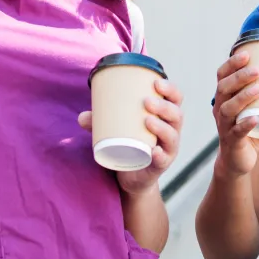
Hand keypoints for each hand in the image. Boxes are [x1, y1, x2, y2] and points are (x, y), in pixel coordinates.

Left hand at [78, 78, 183, 194]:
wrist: (133, 177)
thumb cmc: (129, 145)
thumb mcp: (116, 130)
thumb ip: (100, 123)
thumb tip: (81, 117)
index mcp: (165, 117)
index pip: (176, 99)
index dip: (171, 89)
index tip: (156, 82)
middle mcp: (171, 132)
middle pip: (176, 115)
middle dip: (164, 106)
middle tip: (146, 102)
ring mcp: (168, 150)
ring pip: (172, 136)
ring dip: (162, 127)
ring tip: (147, 121)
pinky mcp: (161, 166)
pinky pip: (164, 159)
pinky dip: (160, 155)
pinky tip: (154, 150)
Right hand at [210, 49, 258, 178]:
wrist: (237, 161)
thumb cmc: (250, 131)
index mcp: (225, 98)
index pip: (222, 76)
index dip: (231, 64)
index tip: (247, 54)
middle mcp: (220, 109)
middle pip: (223, 88)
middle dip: (239, 77)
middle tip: (257, 71)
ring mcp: (224, 126)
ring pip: (228, 108)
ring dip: (242, 97)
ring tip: (258, 89)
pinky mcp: (232, 141)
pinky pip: (236, 132)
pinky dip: (246, 124)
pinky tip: (255, 118)